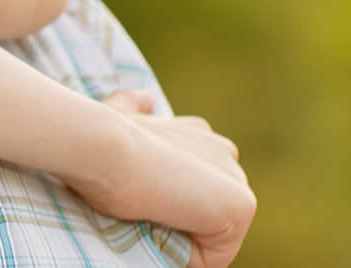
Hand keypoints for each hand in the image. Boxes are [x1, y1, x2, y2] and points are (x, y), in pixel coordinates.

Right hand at [71, 99, 253, 267]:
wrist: (108, 147)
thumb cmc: (108, 134)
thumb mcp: (121, 112)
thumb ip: (135, 106)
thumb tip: (144, 98)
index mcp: (199, 136)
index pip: (192, 190)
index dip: (165, 206)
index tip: (137, 202)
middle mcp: (223, 152)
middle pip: (205, 214)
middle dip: (177, 225)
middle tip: (139, 214)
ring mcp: (236, 179)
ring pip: (210, 237)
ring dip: (180, 240)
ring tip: (147, 221)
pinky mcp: (242, 206)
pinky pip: (215, 257)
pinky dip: (187, 260)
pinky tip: (160, 233)